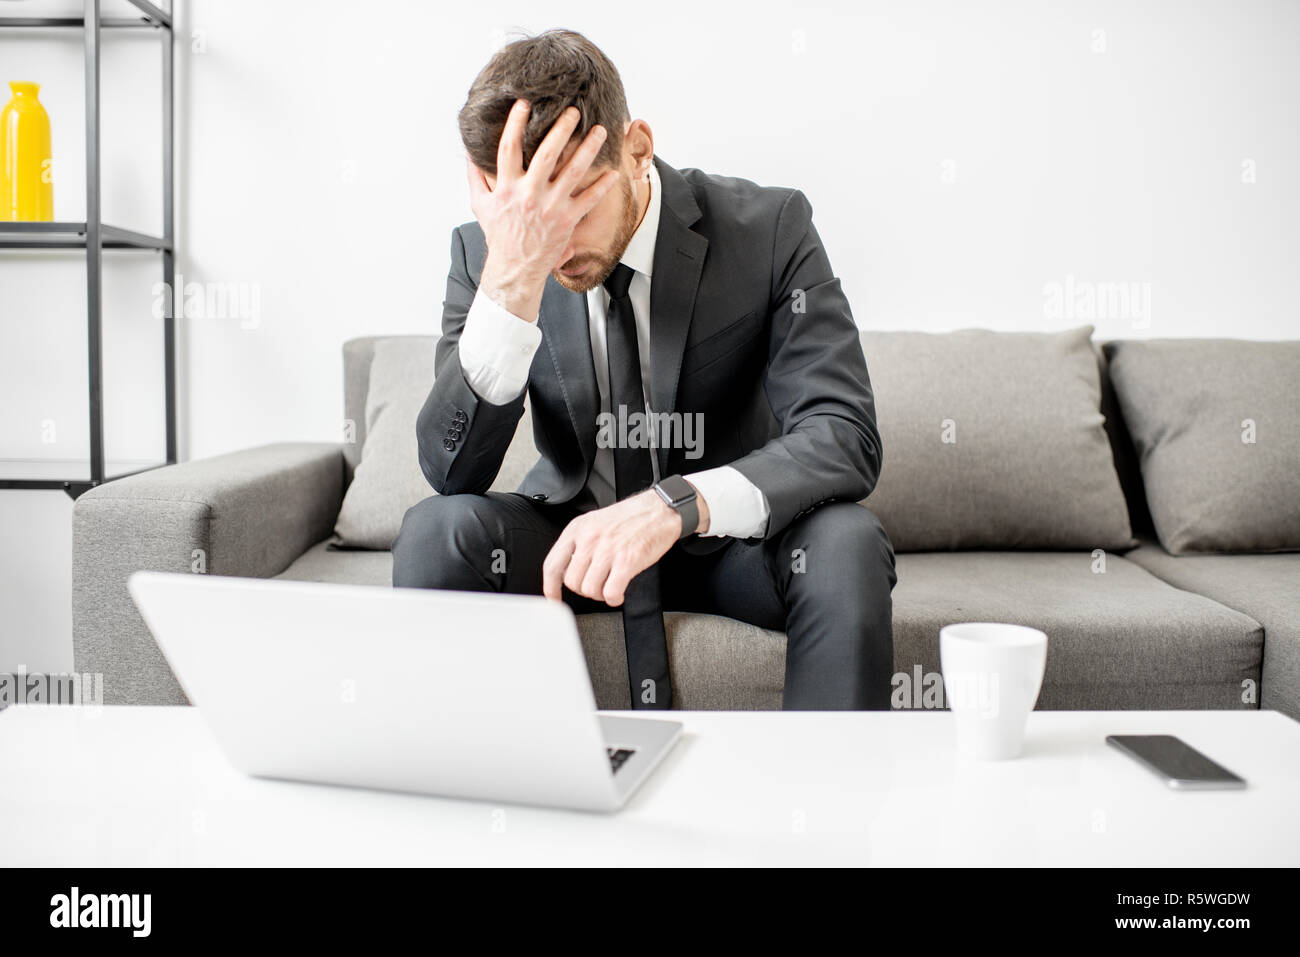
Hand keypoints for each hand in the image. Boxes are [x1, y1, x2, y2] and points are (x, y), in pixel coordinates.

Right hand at [466, 100, 619, 320]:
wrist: (515, 268)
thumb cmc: (499, 235)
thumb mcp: (481, 205)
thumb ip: (476, 176)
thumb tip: (469, 152)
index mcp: (507, 187)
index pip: (509, 147)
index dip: (516, 123)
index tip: (525, 104)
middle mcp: (530, 194)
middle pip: (548, 153)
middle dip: (562, 129)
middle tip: (574, 111)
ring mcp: (551, 207)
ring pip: (573, 171)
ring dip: (588, 148)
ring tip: (600, 130)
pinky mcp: (568, 220)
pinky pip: (589, 199)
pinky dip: (603, 185)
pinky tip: (613, 172)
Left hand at [542, 487, 709, 605]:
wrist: (659, 510)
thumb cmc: (630, 517)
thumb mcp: (595, 522)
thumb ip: (579, 543)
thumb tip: (569, 569)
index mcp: (578, 529)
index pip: (553, 565)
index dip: (550, 587)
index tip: (554, 599)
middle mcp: (589, 539)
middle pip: (572, 582)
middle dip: (584, 589)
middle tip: (597, 585)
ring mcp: (607, 550)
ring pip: (589, 590)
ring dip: (599, 595)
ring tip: (609, 587)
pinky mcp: (626, 561)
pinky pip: (610, 592)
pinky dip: (614, 598)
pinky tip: (619, 593)